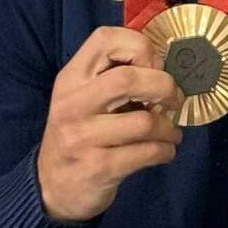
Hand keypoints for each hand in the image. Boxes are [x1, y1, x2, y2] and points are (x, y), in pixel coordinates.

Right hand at [36, 26, 183, 222]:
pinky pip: (147, 153)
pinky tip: (165, 151)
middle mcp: (73, 104)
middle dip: (164, 86)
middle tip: (174, 100)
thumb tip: (164, 68)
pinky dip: (166, 151)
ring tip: (171, 132)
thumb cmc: (80, 134)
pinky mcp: (99, 168)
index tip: (155, 67)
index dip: (140, 47)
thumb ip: (113, 77)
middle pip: (127, 79)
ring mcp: (83, 137)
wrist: (53, 187)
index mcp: (71, 78)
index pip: (105, 40)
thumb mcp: (84, 98)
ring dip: (169, 128)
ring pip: (144, 122)